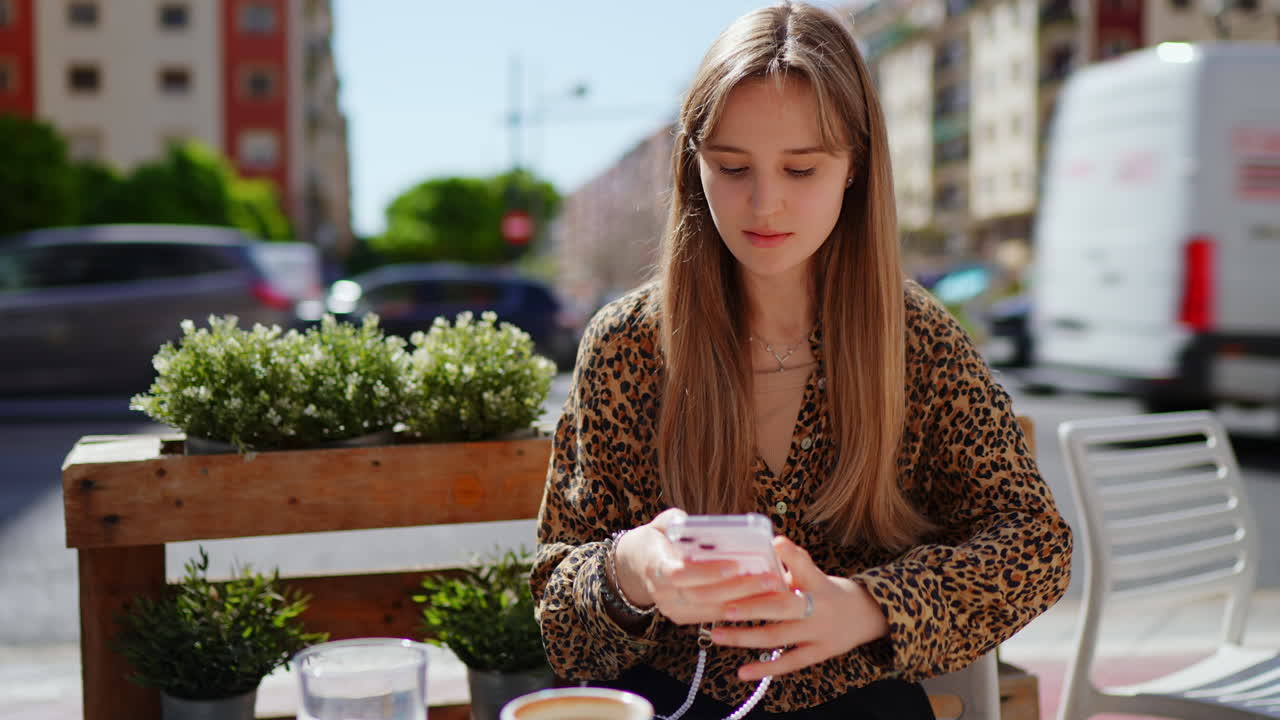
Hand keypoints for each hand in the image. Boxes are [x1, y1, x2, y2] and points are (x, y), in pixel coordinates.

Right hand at [613, 509, 786, 624]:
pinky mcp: (682, 618)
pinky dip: (738, 609)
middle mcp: (661, 593)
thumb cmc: (658, 537)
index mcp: (654, 566)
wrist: (637, 563)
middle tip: (769, 578)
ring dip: (744, 602)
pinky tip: (761, 599)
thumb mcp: (663, 523)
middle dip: (737, 588)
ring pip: (711, 611)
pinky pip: (713, 616)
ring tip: (771, 589)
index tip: (736, 564)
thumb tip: (705, 525)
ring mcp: (671, 609)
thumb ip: (678, 521)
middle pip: (701, 596)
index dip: (708, 572)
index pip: (680, 574)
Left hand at [708, 536, 889, 680]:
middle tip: (725, 607)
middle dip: (753, 607)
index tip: (775, 543)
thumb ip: (789, 565)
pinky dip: (764, 668)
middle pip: (783, 607)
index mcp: (816, 581)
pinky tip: (741, 672)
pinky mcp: (818, 652)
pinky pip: (788, 662)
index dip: (791, 555)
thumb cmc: (825, 590)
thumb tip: (761, 545)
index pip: (805, 565)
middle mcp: (818, 606)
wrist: (865, 614)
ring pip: (778, 636)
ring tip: (717, 635)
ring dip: (745, 637)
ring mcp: (818, 632)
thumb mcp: (812, 574)